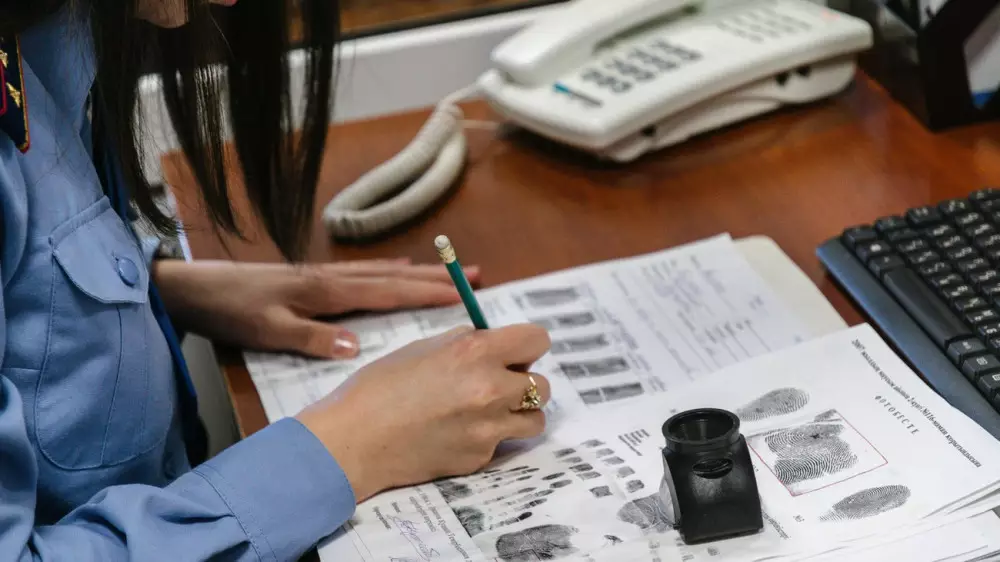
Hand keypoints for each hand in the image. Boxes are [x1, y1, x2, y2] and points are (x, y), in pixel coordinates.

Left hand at [152, 258, 479, 358]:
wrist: (194, 288)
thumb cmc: (231, 311)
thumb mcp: (268, 330)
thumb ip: (312, 338)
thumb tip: (357, 347)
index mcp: (328, 292)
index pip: (389, 292)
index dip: (428, 292)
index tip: (464, 293)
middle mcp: (333, 278)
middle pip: (395, 275)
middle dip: (437, 276)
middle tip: (475, 274)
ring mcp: (325, 275)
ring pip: (383, 271)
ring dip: (419, 272)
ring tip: (450, 272)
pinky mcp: (313, 278)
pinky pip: (365, 272)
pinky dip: (390, 271)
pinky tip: (397, 269)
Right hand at [296, 323, 552, 502]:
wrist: (353, 440)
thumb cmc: (379, 387)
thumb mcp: (424, 348)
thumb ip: (465, 343)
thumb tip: (492, 341)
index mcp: (476, 352)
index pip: (537, 340)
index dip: (526, 345)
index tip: (515, 352)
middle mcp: (490, 389)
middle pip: (542, 384)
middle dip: (523, 382)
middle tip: (497, 383)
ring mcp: (488, 429)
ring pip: (534, 420)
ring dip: (516, 414)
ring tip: (484, 411)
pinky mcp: (479, 458)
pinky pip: (501, 443)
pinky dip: (487, 437)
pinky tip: (455, 432)